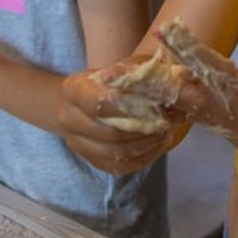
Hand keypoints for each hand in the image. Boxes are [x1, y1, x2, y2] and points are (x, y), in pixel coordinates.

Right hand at [57, 65, 182, 174]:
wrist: (79, 101)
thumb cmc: (104, 81)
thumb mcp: (115, 70)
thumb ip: (131, 75)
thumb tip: (158, 81)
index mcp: (73, 91)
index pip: (98, 104)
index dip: (128, 107)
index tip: (156, 104)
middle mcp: (68, 119)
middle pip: (110, 133)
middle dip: (145, 128)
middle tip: (169, 121)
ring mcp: (77, 144)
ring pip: (116, 154)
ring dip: (147, 145)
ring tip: (166, 132)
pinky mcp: (90, 160)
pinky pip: (119, 167)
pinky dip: (143, 158)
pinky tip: (158, 146)